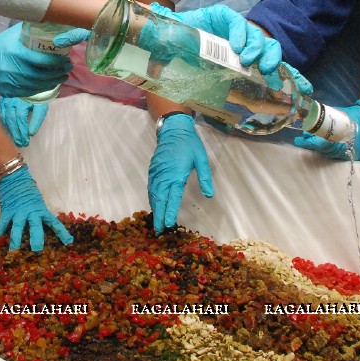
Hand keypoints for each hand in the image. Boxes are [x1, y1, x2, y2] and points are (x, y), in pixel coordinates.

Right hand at [0, 24, 72, 97]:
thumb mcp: (13, 35)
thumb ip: (30, 32)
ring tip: (62, 76)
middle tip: (68, 68)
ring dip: (53, 81)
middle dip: (58, 72)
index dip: (57, 61)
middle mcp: (13, 69)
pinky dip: (42, 88)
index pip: (41, 59)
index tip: (66, 59)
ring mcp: (10, 82)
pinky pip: (30, 92)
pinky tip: (49, 83)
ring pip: (37, 85)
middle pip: (42, 74)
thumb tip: (51, 25)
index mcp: (15, 52)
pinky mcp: (9, 91)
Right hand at [0, 98, 48, 147]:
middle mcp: (11, 101)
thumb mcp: (41, 106)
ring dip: (10, 129)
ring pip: (5, 117)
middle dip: (15, 133)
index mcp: (22, 102)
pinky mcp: (2, 99)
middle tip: (20, 144)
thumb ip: (37, 119)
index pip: (20, 120)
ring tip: (15, 139)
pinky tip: (8, 128)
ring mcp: (5, 100)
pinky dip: (4, 121)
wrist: (33, 81)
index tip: (25, 142)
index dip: (22, 132)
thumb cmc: (39, 95)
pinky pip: (1, 112)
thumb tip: (31, 133)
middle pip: (11, 120)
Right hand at [0, 167, 72, 251]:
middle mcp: (31, 212)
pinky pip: (3, 222)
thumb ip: (38, 214)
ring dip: (16, 239)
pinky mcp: (7, 210)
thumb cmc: (27, 190)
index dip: (62, 233)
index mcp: (41, 210)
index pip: (54, 222)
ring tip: (14, 250)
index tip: (69, 242)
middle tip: (37, 250)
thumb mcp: (37, 202)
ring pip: (18, 227)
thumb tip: (42, 226)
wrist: (14, 177)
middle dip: (36, 238)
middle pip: (35, 227)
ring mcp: (19, 212)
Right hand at [148, 113, 212, 233]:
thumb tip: (209, 195)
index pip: (173, 197)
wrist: (173, 129)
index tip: (169, 224)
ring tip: (156, 222)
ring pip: (153, 194)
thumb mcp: (202, 159)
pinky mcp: (153, 170)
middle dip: (159, 215)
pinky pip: (151, 187)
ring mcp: (157, 173)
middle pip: (160, 199)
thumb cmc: (189, 144)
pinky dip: (151, 198)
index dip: (170, 211)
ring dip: (154, 209)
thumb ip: (205, 177)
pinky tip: (153, 205)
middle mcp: (164, 175)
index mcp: (177, 174)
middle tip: (159, 230)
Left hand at [151, 2, 281, 74]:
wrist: (184, 52)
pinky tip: (274, 74)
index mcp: (217, 19)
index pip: (232, 19)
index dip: (239, 30)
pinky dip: (275, 63)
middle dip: (255, 46)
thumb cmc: (181, 38)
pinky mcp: (250, 59)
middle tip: (247, 62)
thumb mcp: (174, 30)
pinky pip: (268, 57)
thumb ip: (165, 23)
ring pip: (265, 44)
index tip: (236, 47)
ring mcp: (245, 44)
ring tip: (263, 69)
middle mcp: (234, 30)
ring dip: (268, 55)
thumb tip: (150, 10)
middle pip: (253, 32)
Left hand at [295, 98, 359, 160]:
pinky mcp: (348, 156)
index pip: (320, 145)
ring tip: (309, 138)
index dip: (308, 143)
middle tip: (302, 137)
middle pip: (321, 150)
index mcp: (341, 140)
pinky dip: (324, 149)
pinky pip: (332, 154)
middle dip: (310, 144)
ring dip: (316, 147)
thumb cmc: (353, 116)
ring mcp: (346, 155)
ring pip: (326, 153)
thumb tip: (309, 116)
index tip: (298, 140)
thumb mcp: (338, 113)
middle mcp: (343, 150)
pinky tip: (319, 143)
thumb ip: (325, 116)